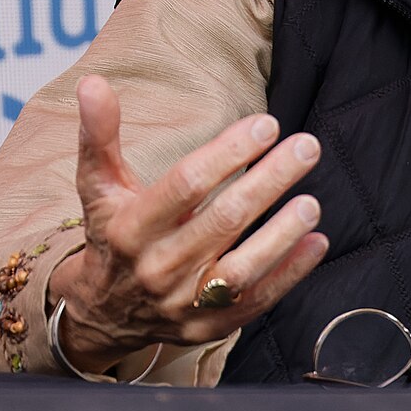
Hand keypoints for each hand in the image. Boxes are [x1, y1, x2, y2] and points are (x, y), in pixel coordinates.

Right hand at [47, 74, 328, 373]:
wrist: (102, 312)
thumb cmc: (112, 234)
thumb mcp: (99, 185)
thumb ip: (100, 134)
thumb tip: (93, 82)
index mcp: (130, 228)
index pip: (185, 185)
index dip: (228, 153)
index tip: (266, 124)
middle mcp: (157, 268)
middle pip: (222, 221)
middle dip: (268, 181)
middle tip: (305, 147)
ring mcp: (182, 303)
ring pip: (241, 270)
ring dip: (281, 235)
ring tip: (312, 200)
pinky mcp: (206, 328)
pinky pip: (254, 303)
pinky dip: (289, 275)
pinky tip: (316, 242)